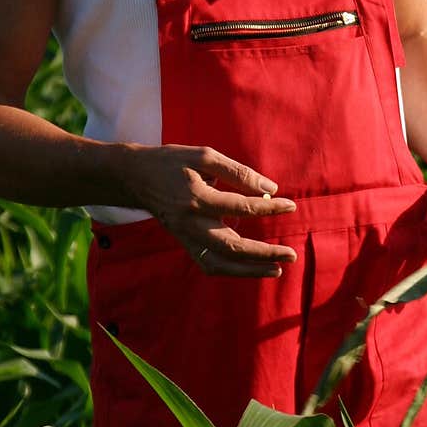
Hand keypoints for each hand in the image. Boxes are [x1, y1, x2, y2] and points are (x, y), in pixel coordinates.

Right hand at [118, 142, 298, 276]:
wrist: (135, 177)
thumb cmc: (172, 161)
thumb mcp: (204, 156)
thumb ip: (238, 172)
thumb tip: (271, 187)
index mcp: (197, 198)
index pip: (242, 208)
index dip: (269, 208)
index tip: (290, 205)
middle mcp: (191, 224)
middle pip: (233, 247)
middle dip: (264, 253)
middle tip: (291, 254)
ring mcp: (186, 237)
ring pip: (221, 263)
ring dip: (250, 270)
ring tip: (277, 269)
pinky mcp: (184, 243)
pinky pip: (209, 264)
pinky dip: (231, 270)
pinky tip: (252, 267)